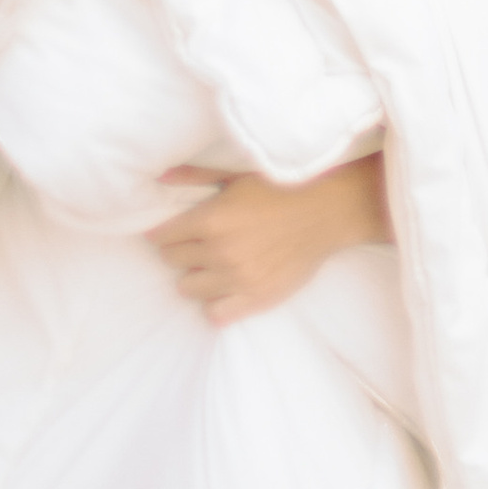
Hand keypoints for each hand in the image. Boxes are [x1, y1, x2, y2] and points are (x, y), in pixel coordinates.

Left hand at [147, 156, 391, 325]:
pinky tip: (226, 286)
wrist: (326, 211)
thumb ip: (196, 175)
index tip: (174, 230)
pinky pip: (215, 314)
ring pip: (188, 288)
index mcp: (212, 219)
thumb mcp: (236, 174)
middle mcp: (220, 252)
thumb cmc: (281, 187)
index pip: (163, 237)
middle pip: (172, 261)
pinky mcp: (257, 298)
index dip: (167, 232)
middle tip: (199, 242)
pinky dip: (215, 301)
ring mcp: (238, 279)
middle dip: (181, 250)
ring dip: (196, 275)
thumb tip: (161, 176)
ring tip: (213, 263)